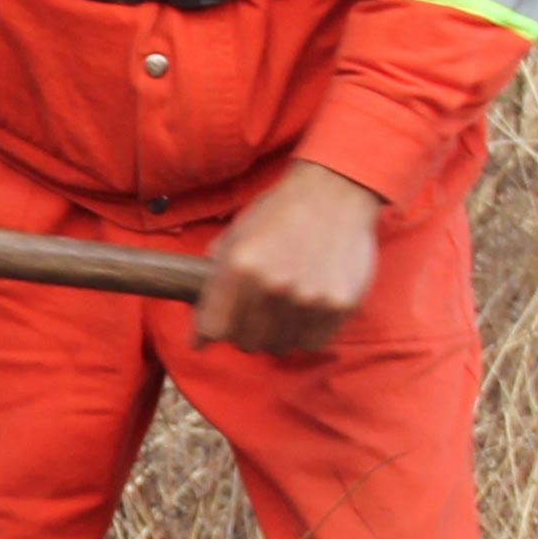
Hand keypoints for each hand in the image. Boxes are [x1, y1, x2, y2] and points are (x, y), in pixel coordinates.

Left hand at [194, 161, 383, 355]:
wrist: (333, 192)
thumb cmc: (280, 212)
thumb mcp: (236, 234)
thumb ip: (215, 276)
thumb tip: (199, 325)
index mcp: (239, 266)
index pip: (213, 328)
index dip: (211, 331)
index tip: (214, 330)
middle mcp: (272, 286)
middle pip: (246, 342)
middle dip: (244, 331)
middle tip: (254, 313)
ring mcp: (308, 298)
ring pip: (279, 346)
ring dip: (276, 333)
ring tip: (283, 307)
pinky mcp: (338, 305)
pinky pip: (311, 342)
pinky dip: (305, 334)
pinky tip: (305, 310)